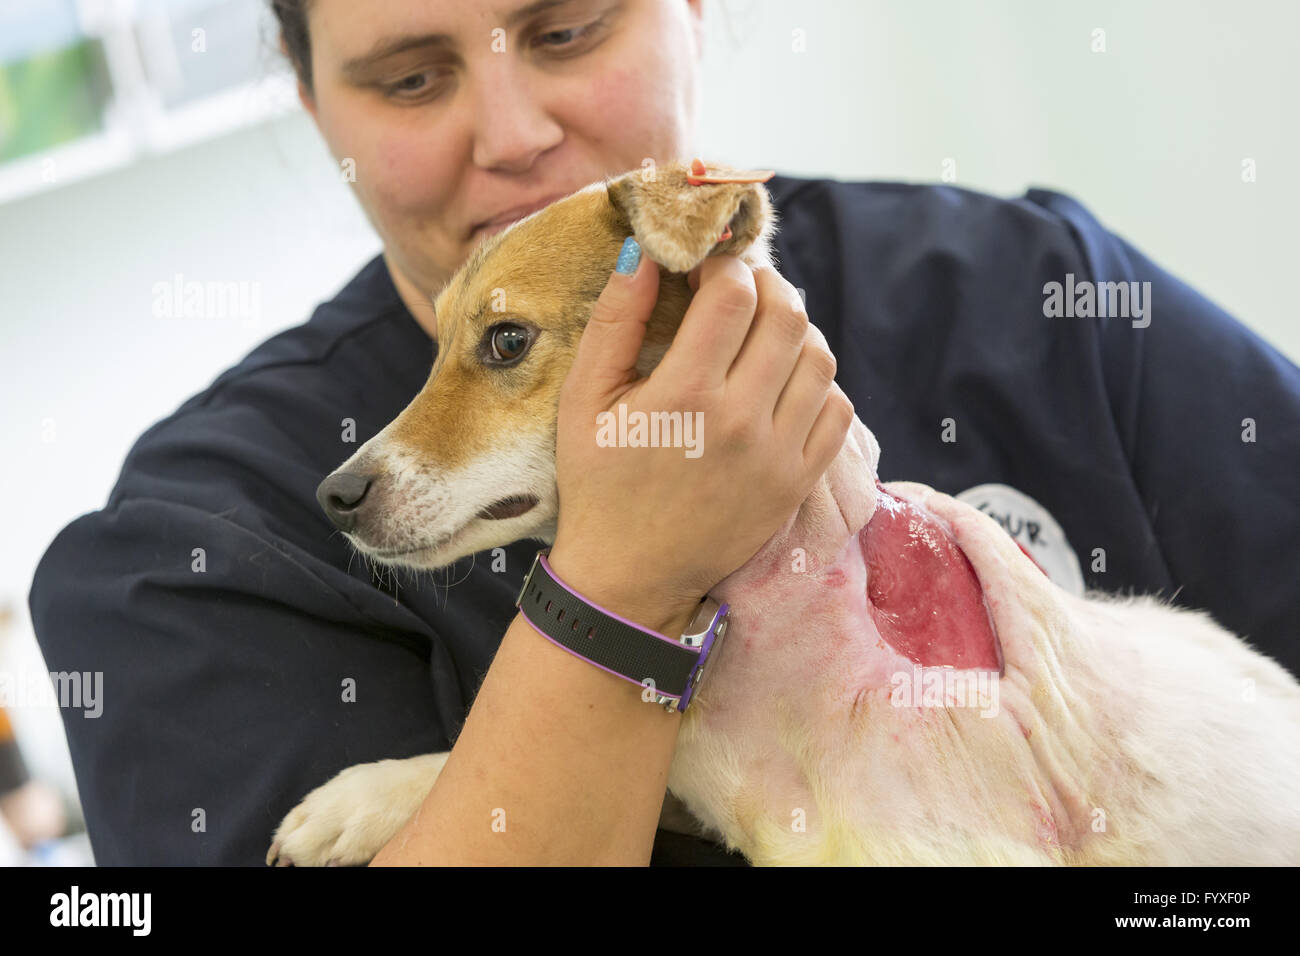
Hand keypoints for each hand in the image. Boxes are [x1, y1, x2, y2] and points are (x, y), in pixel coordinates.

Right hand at [549, 239, 853, 635]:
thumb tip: (645, 250)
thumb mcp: (584, 400)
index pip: (735, 295)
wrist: (630, 576)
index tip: (705, 268)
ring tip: (763, 331)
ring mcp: (779, 456)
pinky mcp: (798, 483)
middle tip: (739, 288)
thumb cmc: (599, 484)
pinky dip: (818, 383)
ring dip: (796, 329)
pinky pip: (837, 411)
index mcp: (685, 395)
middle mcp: (742, 422)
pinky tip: (783, 381)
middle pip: (788, 315)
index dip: (724, 265)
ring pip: (820, 358)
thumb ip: (615, 320)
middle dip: (766, 284)